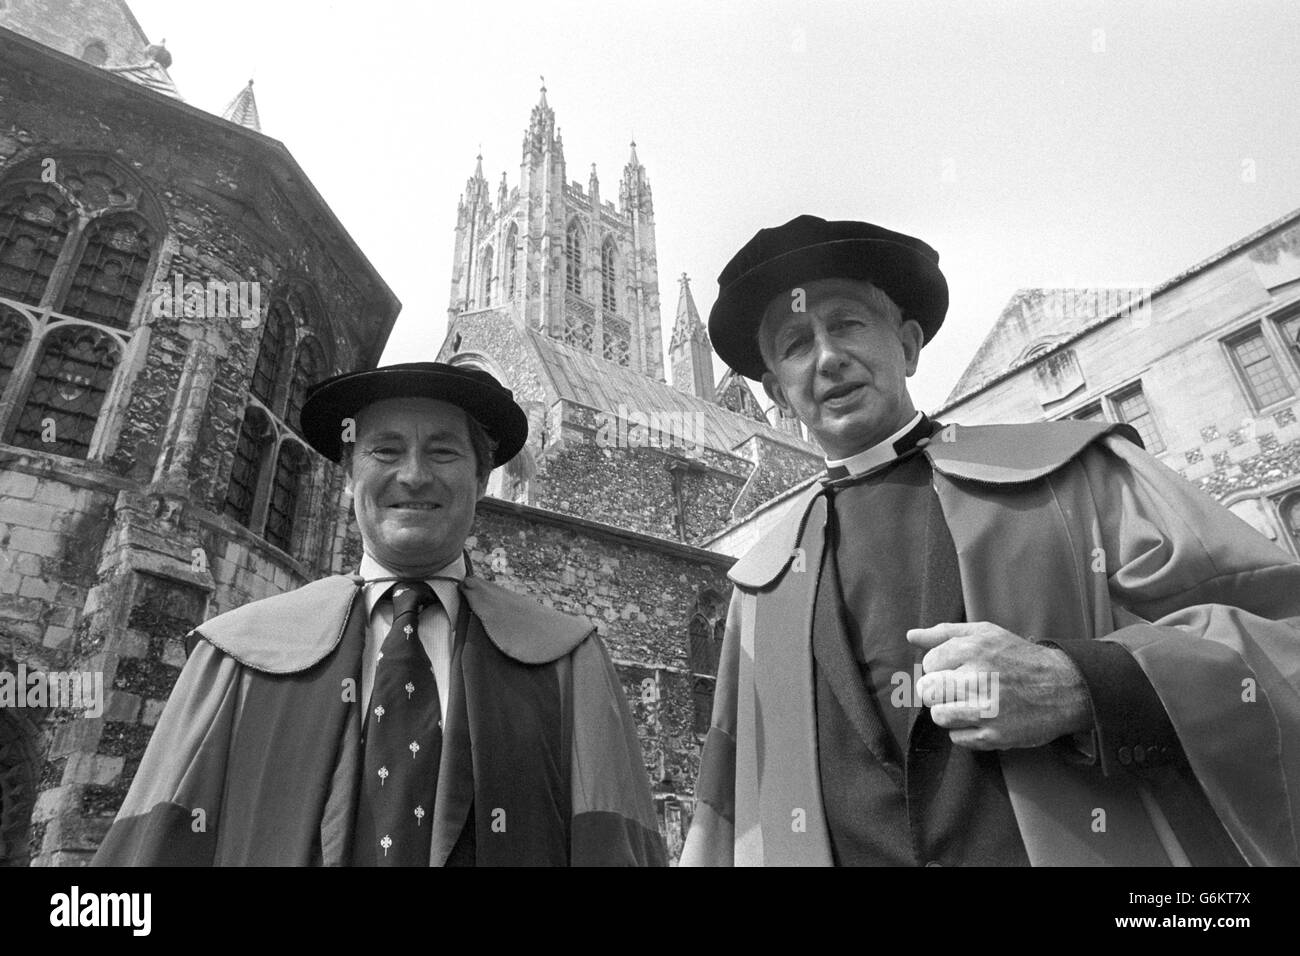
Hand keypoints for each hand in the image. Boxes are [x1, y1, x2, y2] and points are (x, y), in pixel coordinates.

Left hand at [905, 621, 1091, 749]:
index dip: (940, 667)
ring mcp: (985, 710)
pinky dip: (966, 731)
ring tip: (971, 703)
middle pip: (927, 691)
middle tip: (959, 688)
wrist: (1063, 687)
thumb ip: (944, 633)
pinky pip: (957, 738)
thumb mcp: (985, 633)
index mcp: (972, 650)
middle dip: (938, 690)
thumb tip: (911, 636)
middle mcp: (977, 679)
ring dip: (950, 711)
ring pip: (938, 716)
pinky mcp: (993, 736)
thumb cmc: (1019, 658)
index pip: (928, 664)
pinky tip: (983, 719)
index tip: (957, 669)